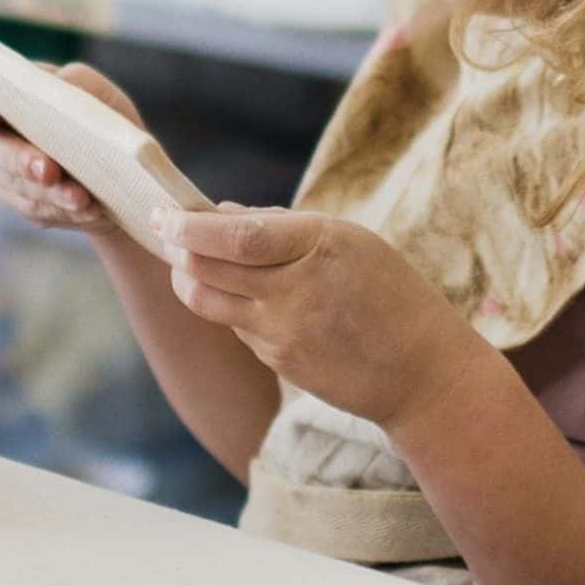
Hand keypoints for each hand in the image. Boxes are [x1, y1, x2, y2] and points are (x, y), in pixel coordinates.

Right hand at [0, 63, 145, 242]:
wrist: (122, 161)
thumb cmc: (99, 113)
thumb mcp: (96, 89)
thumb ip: (76, 80)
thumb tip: (60, 86)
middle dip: (19, 160)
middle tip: (48, 169)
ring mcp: (5, 176)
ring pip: (17, 186)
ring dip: (49, 192)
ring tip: (79, 196)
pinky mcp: (28, 205)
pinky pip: (40, 209)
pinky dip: (66, 208)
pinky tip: (89, 207)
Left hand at [155, 207, 481, 433]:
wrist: (421, 373)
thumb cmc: (390, 293)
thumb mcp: (351, 242)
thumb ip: (284, 226)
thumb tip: (221, 211)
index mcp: (320, 246)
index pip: (237, 236)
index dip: (192, 226)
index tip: (165, 213)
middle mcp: (296, 290)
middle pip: (208, 268)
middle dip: (177, 247)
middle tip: (163, 228)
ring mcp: (283, 332)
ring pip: (208, 301)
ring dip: (189, 278)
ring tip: (186, 260)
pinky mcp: (277, 361)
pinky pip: (235, 325)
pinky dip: (227, 303)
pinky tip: (240, 292)